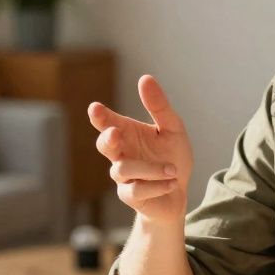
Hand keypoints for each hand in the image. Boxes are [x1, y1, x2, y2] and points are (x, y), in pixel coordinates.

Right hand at [88, 75, 193, 222]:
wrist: (179, 192)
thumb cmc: (172, 157)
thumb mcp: (172, 129)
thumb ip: (159, 107)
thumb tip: (145, 78)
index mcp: (127, 132)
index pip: (107, 122)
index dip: (99, 116)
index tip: (95, 108)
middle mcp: (120, 153)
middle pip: (104, 145)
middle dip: (107, 138)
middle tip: (115, 132)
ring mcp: (123, 176)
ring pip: (124, 169)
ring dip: (151, 169)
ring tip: (172, 170)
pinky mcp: (129, 195)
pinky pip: (136, 189)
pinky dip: (156, 185)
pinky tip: (172, 183)